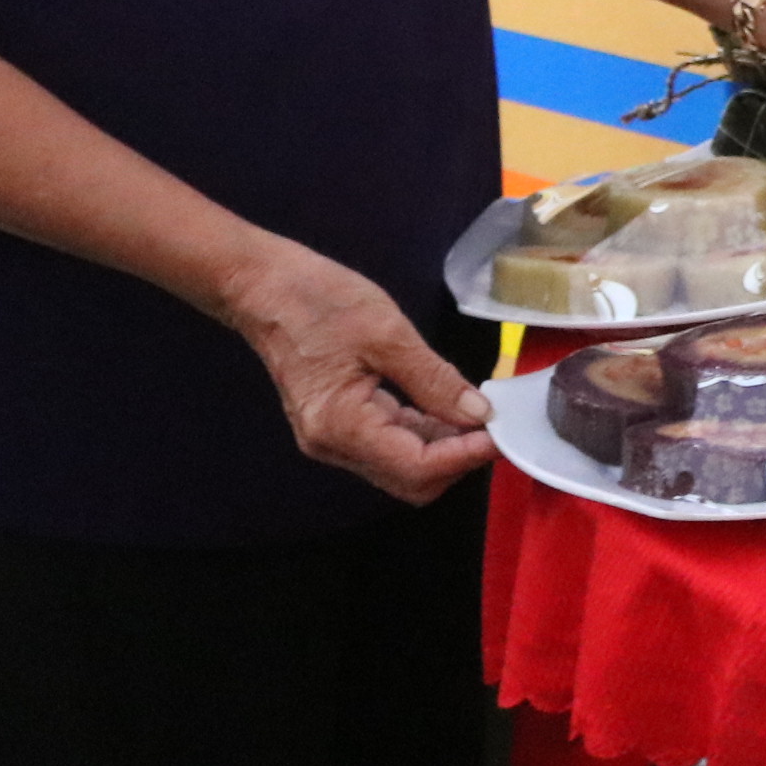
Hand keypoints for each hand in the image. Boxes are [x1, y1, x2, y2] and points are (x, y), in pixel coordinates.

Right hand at [216, 237, 498, 505]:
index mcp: (339, 425)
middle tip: (496, 427)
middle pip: (409, 479)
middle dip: (456, 460)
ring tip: (480, 415)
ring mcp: (332, 437)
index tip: (501, 435)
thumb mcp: (387, 332)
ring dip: (444, 447)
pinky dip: (423, 432)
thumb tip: (478, 413)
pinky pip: (389, 442)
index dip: (463, 457)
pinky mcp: (338, 422)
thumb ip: (434, 378)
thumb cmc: (318, 301)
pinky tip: (448, 408)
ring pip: (401, 465)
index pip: (415, 467)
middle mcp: (332, 444)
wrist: (265, 287)